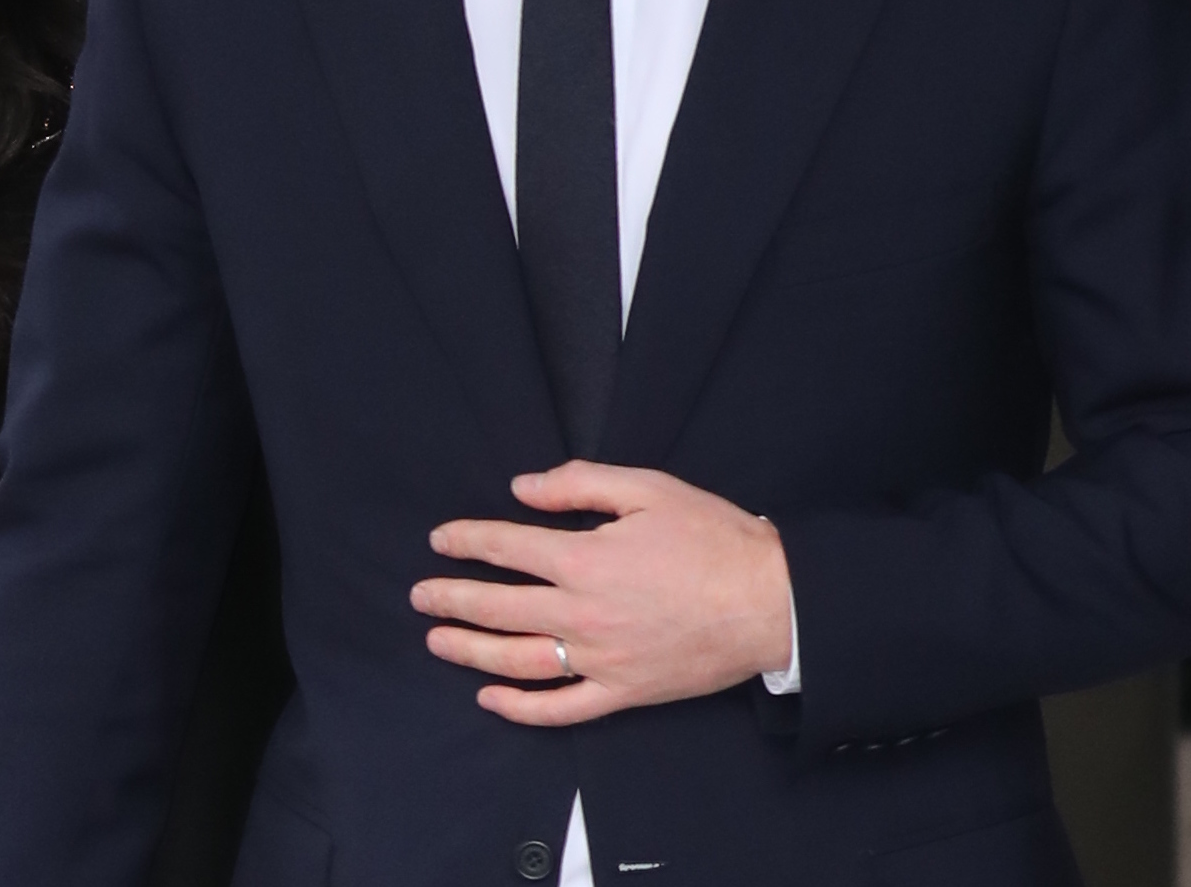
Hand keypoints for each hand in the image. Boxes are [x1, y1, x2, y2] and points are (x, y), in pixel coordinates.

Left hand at [411, 461, 794, 726]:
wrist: (771, 602)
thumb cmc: (712, 539)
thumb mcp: (647, 488)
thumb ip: (578, 483)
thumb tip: (523, 488)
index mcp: (584, 559)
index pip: (505, 548)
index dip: (466, 541)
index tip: (440, 540)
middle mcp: (582, 614)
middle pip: (498, 607)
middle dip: (451, 599)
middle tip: (419, 595)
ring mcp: (601, 659)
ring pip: (517, 660)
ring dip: (470, 651)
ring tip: (437, 641)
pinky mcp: (624, 692)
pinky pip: (562, 708)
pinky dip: (521, 707)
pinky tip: (491, 698)